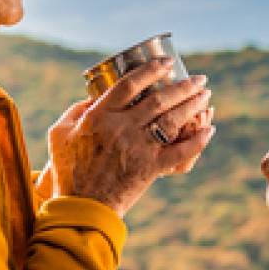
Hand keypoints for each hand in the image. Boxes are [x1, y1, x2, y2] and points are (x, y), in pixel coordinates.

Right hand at [48, 59, 215, 216]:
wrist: (82, 207)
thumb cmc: (69, 171)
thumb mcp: (59, 134)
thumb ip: (74, 112)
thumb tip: (92, 99)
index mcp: (99, 116)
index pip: (129, 84)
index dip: (151, 70)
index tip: (167, 62)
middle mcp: (122, 129)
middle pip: (158, 100)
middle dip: (183, 86)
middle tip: (198, 79)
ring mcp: (138, 149)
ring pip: (172, 120)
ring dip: (192, 105)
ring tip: (204, 95)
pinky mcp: (151, 168)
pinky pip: (180, 153)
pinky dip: (197, 141)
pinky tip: (209, 130)